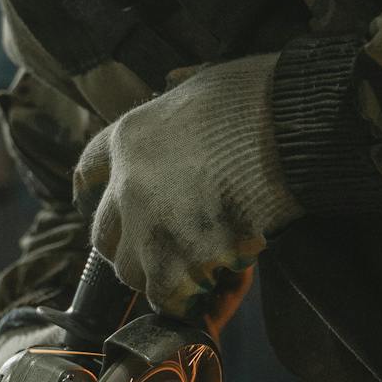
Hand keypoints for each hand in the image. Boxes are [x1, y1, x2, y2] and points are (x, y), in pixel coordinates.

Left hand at [72, 54, 300, 317]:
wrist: (293, 127)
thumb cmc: (258, 95)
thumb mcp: (201, 80)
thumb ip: (176, 96)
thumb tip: (174, 85)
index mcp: (128, 137)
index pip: (88, 174)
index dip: (95, 194)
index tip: (105, 205)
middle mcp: (128, 184)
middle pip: (104, 235)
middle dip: (127, 245)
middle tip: (155, 249)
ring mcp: (153, 224)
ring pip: (130, 272)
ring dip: (154, 275)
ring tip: (183, 274)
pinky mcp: (186, 256)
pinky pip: (166, 295)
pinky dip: (179, 300)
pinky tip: (198, 295)